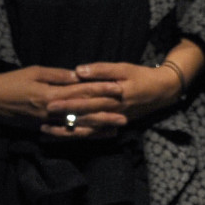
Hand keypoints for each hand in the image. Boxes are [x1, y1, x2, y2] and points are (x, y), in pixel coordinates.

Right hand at [0, 63, 120, 132]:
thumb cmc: (12, 81)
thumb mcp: (36, 71)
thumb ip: (58, 75)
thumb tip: (79, 75)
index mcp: (51, 94)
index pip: (82, 92)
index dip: (101, 90)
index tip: (119, 89)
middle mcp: (52, 112)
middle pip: (83, 113)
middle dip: (105, 115)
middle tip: (125, 117)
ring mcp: (47, 123)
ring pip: (76, 128)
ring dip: (97, 129)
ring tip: (114, 130)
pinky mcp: (41, 129)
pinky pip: (64, 135)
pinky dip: (79, 136)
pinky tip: (91, 137)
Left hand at [50, 60, 184, 138]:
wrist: (161, 92)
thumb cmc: (140, 76)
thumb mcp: (123, 68)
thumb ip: (101, 70)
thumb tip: (79, 70)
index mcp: (111, 95)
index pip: (85, 98)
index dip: (68, 100)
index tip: (50, 101)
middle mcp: (110, 111)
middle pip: (82, 115)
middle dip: (62, 117)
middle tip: (42, 117)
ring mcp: (111, 121)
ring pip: (85, 128)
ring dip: (66, 130)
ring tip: (46, 131)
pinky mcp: (112, 125)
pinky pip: (93, 134)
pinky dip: (78, 136)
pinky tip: (64, 137)